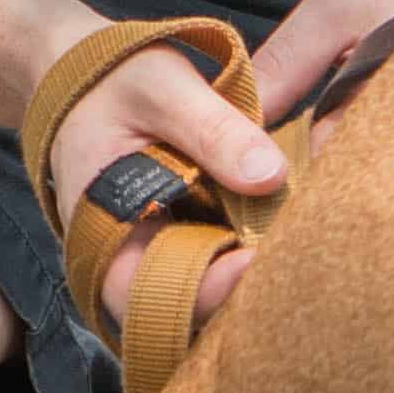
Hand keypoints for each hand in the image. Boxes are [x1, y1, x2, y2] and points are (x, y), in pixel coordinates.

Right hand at [34, 21, 285, 337]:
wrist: (90, 81)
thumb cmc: (114, 81)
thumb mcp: (160, 88)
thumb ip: (212, 129)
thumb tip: (272, 175)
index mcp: (96, 233)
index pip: (146, 294)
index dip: (206, 288)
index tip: (259, 257)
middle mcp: (122, 264)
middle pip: (186, 312)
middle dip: (244, 290)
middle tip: (301, 255)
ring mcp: (156, 261)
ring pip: (211, 298)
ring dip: (256, 276)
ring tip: (302, 242)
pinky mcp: (187, 250)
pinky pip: (224, 269)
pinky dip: (256, 254)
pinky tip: (290, 227)